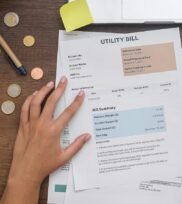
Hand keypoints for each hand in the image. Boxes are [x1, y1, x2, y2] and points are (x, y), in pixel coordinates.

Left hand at [1, 77, 89, 203]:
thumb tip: (88, 136)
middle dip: (59, 89)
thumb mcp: (64, 157)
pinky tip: (34, 95)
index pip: (69, 112)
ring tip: (50, 83)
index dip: (77, 101)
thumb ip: (77, 145)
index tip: (81, 93)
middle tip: (64, 80)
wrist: (25, 173)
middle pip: (52, 102)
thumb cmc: (45, 165)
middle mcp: (42, 125)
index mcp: (54, 131)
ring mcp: (31, 124)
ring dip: (43, 91)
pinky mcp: (23, 127)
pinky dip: (29, 100)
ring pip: (36, 103)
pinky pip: (25, 110)